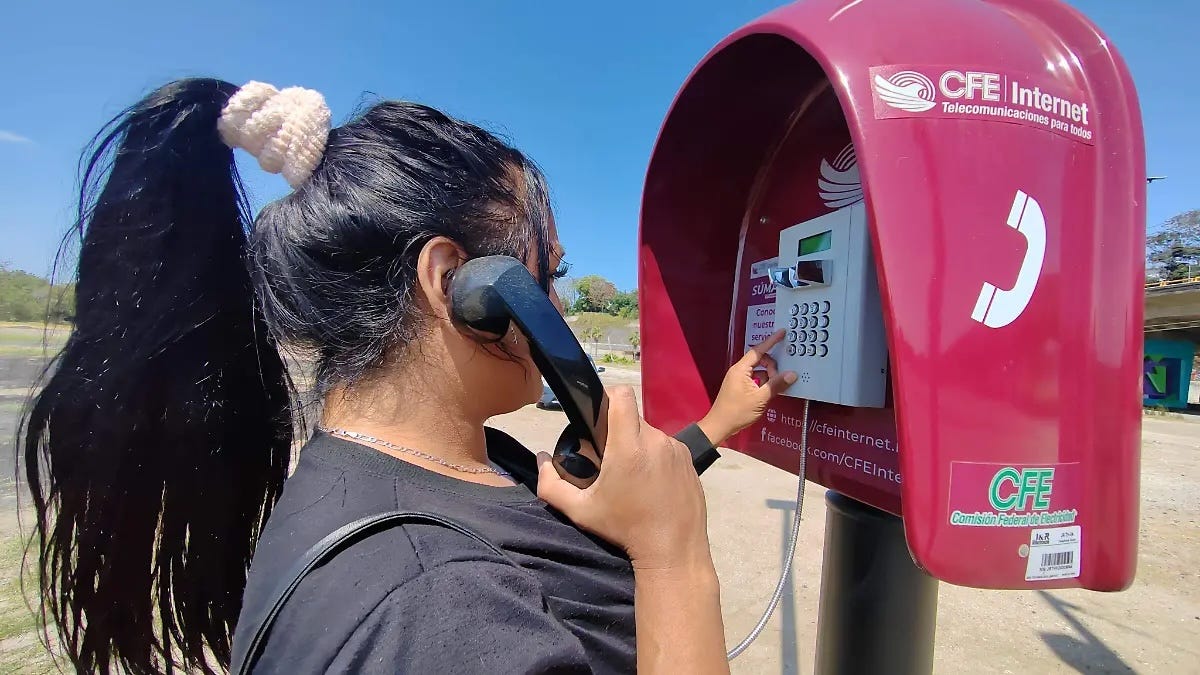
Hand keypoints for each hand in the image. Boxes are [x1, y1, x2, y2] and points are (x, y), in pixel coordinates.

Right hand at [537, 386, 711, 570]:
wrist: (673, 550)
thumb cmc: (625, 529)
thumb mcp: (581, 511)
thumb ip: (551, 485)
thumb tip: (541, 460)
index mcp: (628, 446)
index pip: (621, 396)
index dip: (608, 396)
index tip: (599, 414)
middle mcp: (656, 441)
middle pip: (633, 418)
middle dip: (619, 430)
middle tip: (610, 457)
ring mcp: (677, 449)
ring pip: (651, 434)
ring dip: (639, 445)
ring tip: (633, 475)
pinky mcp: (690, 461)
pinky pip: (668, 448)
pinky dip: (657, 458)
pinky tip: (652, 483)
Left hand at [697, 329, 795, 444]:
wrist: (719, 426)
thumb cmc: (737, 411)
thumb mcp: (760, 399)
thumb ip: (776, 385)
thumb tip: (792, 374)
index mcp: (741, 369)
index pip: (758, 350)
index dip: (771, 341)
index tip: (782, 333)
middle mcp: (739, 371)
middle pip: (760, 360)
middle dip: (772, 367)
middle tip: (780, 380)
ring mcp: (739, 379)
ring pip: (759, 371)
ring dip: (769, 377)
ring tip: (776, 388)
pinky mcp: (740, 387)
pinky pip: (755, 379)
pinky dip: (764, 383)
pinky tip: (770, 392)